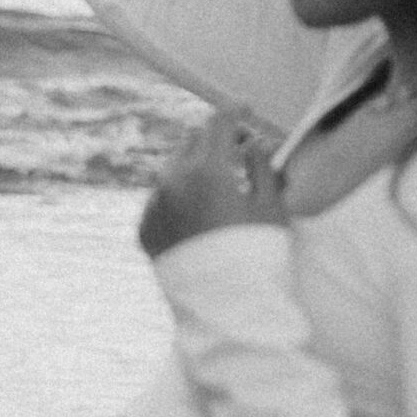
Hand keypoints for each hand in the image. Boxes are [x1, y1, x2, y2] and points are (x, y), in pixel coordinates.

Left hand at [138, 107, 284, 257]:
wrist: (225, 309)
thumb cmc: (258, 256)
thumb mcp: (271, 207)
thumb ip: (261, 166)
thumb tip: (253, 143)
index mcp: (206, 170)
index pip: (218, 124)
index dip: (234, 111)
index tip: (244, 107)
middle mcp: (172, 182)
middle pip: (192, 142)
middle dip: (215, 139)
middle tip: (239, 147)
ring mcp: (154, 207)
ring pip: (172, 170)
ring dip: (194, 168)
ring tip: (220, 181)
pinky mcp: (144, 230)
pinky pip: (160, 200)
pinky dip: (178, 197)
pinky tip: (199, 210)